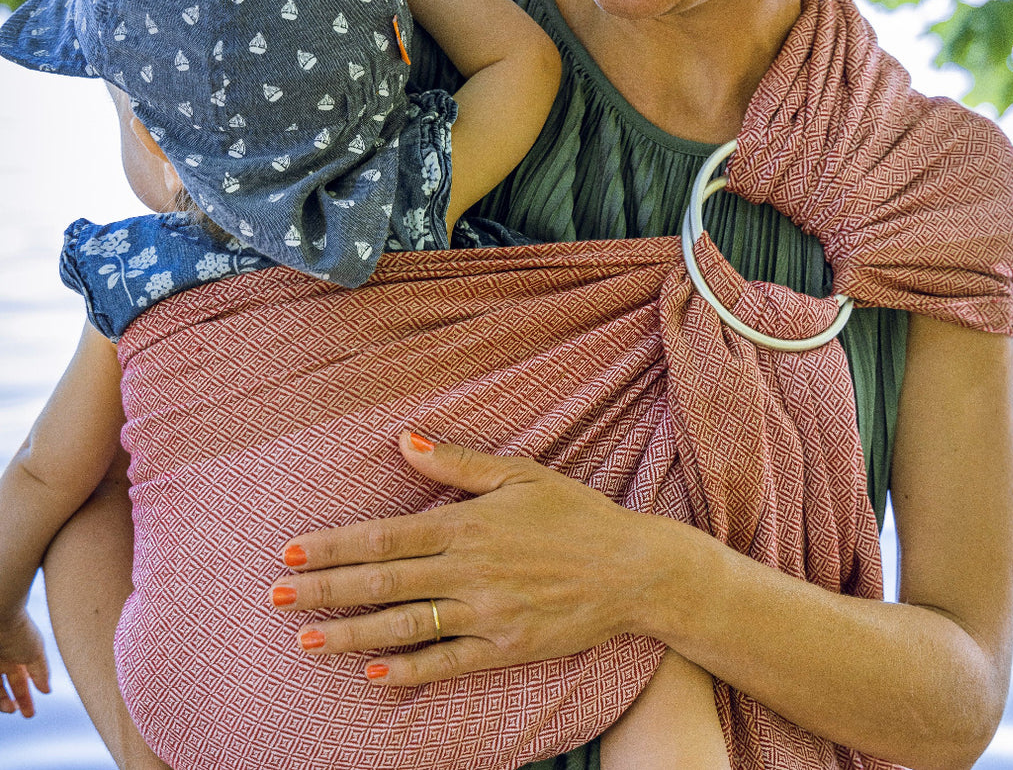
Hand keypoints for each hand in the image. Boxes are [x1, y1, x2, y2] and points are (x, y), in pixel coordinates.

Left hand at [0, 608, 49, 717]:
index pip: (21, 681)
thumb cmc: (20, 631)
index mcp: (18, 655)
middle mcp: (3, 661)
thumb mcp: (35, 652)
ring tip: (11, 709)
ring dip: (3, 703)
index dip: (26, 697)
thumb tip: (46, 690)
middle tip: (24, 715)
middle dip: (14, 704)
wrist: (0, 615)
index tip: (30, 713)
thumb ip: (40, 672)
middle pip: (5, 689)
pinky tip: (4, 701)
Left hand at [270, 431, 664, 685]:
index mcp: (468, 525)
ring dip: (351, 634)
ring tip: (306, 641)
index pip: (385, 537)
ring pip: (405, 626)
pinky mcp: (505, 649)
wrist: (633, 569)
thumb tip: (403, 439)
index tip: (292, 552)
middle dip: (325, 591)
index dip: (334, 545)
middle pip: (383, 583)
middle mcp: (469, 572)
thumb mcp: (520, 474)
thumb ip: (457, 464)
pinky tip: (372, 675)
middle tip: (276, 599)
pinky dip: (408, 671)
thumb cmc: (575, 515)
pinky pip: (447, 664)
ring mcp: (486, 615)